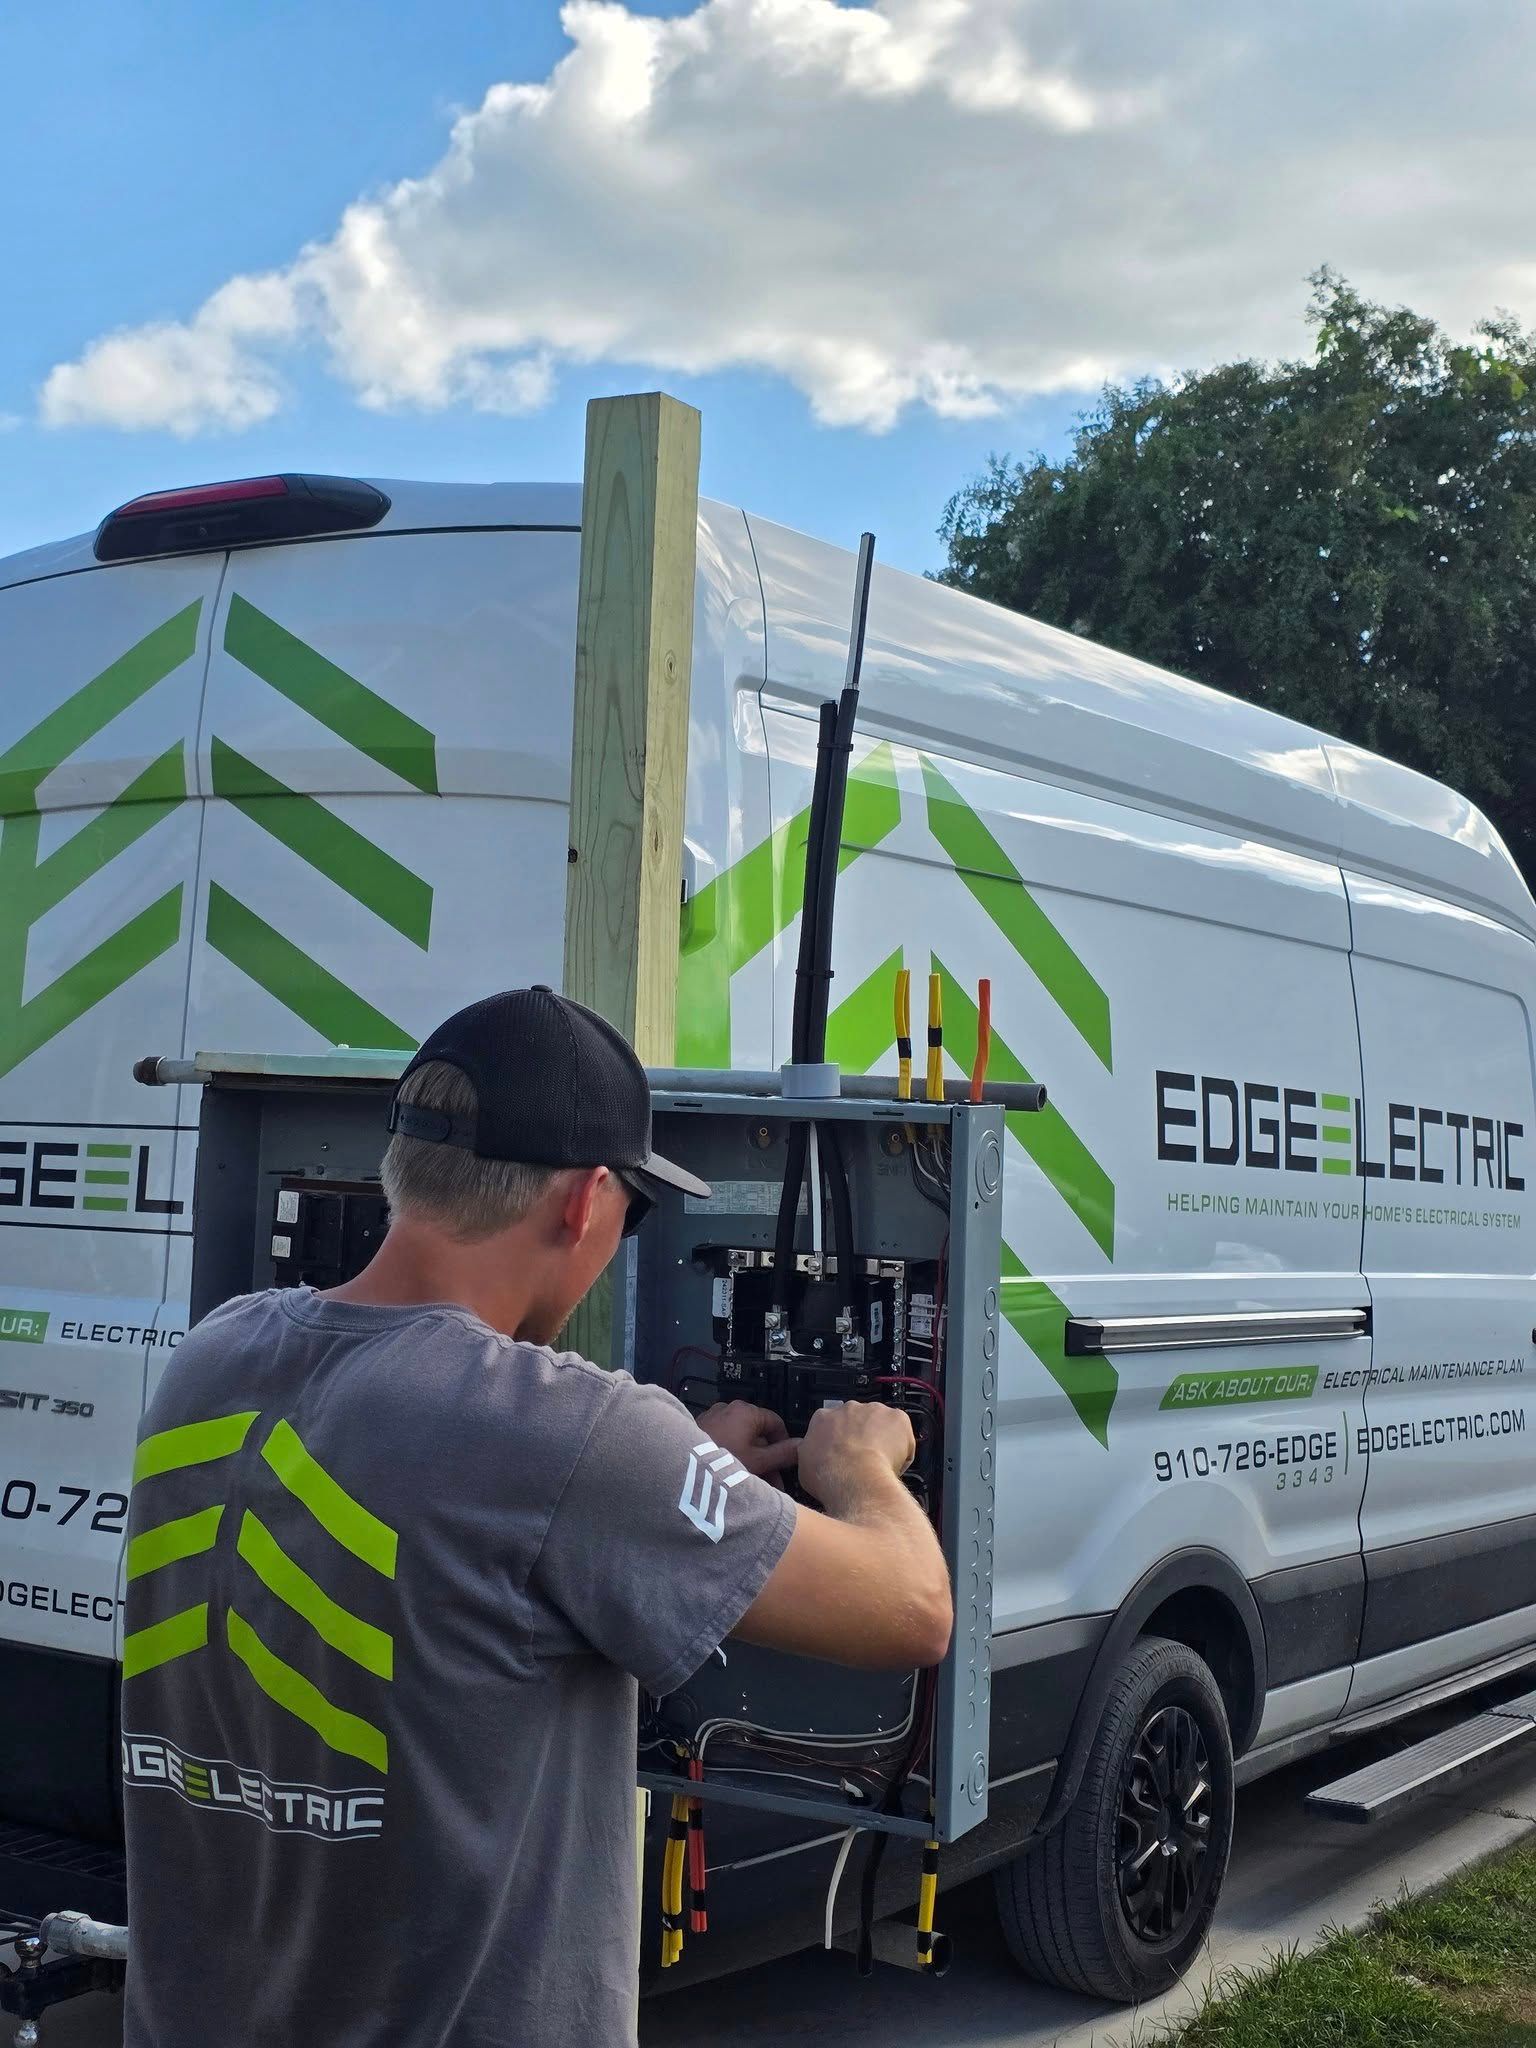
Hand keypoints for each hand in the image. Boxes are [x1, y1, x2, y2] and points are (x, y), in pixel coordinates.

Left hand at [697, 1401, 800, 1486]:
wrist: (680, 1469)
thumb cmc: (723, 1462)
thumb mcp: (759, 1461)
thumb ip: (783, 1454)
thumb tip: (802, 1445)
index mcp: (747, 1411)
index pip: (776, 1423)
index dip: (784, 1444)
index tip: (785, 1465)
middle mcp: (730, 1408)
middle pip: (757, 1433)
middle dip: (767, 1458)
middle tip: (772, 1484)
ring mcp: (713, 1417)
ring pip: (741, 1439)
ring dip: (751, 1459)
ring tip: (752, 1484)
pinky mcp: (700, 1429)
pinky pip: (724, 1439)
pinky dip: (733, 1454)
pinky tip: (732, 1475)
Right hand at [798, 1401, 914, 1512]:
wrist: (854, 1477)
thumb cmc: (830, 1474)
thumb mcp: (803, 1465)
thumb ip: (806, 1452)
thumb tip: (806, 1454)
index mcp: (823, 1418)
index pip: (830, 1422)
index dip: (838, 1439)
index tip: (842, 1452)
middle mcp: (848, 1409)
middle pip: (858, 1420)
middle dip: (861, 1436)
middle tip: (862, 1459)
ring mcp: (874, 1411)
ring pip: (881, 1424)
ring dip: (882, 1440)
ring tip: (880, 1463)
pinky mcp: (897, 1418)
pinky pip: (903, 1432)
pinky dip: (902, 1446)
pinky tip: (894, 1463)